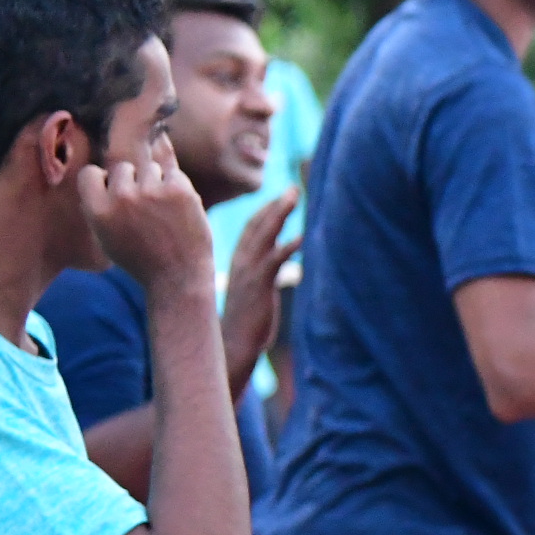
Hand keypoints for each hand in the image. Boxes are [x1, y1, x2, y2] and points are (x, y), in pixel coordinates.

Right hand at [81, 153, 216, 299]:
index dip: (104, 181)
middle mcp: (121, 198)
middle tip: (145, 209)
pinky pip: (174, 172)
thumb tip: (105, 163)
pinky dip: (178, 187)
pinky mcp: (177, 190)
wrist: (177, 277)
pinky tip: (179, 210)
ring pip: (149, 166)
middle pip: (123, 167)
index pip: (90, 173)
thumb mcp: (109, 235)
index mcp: (98, 211)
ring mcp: (150, 192)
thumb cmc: (141, 258)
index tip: (116, 194)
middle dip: (133, 182)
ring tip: (162, 212)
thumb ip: (103, 200)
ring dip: (157, 183)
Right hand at [218, 189, 297, 387]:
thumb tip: (272, 272)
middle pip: (259, 224)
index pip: (252, 229)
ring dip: (280, 213)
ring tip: (295, 196)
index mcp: (238, 262)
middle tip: (293, 187)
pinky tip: (302, 237)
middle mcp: (242, 261)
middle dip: (276, 204)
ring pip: (265, 234)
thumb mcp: (250, 294)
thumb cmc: (243, 324)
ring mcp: (249, 271)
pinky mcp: (259, 285)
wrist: (232, 347)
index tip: (281, 196)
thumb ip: (259, 278)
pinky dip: (288, 247)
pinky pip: (274, 260)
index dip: (266, 211)